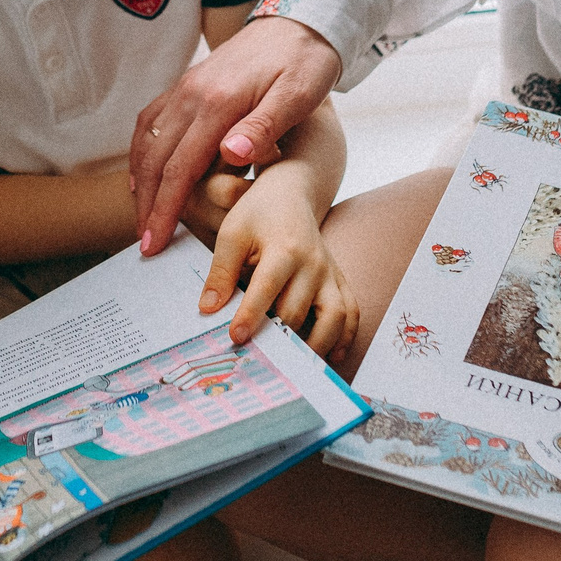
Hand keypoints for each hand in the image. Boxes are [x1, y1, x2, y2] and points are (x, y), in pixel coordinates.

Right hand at [131, 15, 340, 255]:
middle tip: (145, 242)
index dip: (164, 207)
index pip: (180, 167)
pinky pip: (152, 118)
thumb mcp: (299, 95)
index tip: (155, 241)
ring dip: (140, 180)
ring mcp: (186, 86)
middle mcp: (192, 93)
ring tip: (143, 214)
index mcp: (218, 102)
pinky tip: (144, 170)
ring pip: (147, 139)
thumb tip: (231, 154)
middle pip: (155, 158)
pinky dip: (142, 149)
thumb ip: (264, 125)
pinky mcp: (188, 83)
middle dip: (146, 203)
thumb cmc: (306, 63)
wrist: (300, 21)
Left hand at [196, 173, 358, 362]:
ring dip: (316, 345)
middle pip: (298, 311)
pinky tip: (330, 357)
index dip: (251, 316)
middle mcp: (313, 264)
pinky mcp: (340, 281)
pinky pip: (352, 313)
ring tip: (293, 365)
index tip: (236, 338)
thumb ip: (221, 271)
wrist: (291, 194)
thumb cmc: (258, 214)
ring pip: (334, 317)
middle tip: (258, 360)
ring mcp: (330, 275)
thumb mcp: (232, 233)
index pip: (267, 288)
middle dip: (278, 338)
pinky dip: (345, 337)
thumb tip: (208, 309)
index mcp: (284, 249)